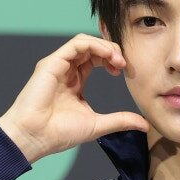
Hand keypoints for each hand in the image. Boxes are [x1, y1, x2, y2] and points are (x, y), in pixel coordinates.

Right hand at [0, 33, 149, 162]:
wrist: (35, 137)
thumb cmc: (58, 133)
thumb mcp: (97, 125)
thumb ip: (120, 120)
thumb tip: (144, 124)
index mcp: (75, 82)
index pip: (96, 60)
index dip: (112, 60)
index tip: (124, 71)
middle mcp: (66, 70)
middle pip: (92, 48)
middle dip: (112, 51)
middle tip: (124, 64)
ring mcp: (58, 65)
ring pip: (85, 42)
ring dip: (105, 46)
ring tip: (117, 59)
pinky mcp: (52, 63)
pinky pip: (76, 44)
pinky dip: (94, 45)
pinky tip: (107, 56)